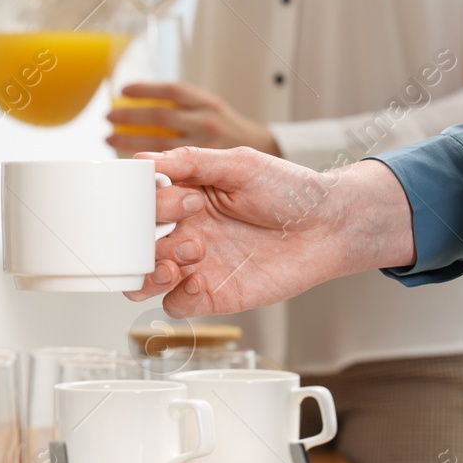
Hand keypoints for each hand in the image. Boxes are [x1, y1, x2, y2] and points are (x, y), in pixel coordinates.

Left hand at [107, 81, 281, 156]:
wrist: (262, 153)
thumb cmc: (227, 129)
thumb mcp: (209, 108)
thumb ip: (180, 107)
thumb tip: (133, 100)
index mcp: (207, 103)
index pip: (172, 92)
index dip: (145, 89)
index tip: (123, 91)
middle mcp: (207, 123)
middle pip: (161, 117)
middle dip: (130, 118)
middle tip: (108, 119)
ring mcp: (206, 147)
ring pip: (161, 142)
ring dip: (130, 139)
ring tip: (110, 138)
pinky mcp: (206, 169)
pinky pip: (170, 164)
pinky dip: (147, 158)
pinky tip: (130, 157)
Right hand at [126, 147, 415, 315]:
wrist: (328, 224)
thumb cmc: (289, 189)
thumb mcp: (240, 164)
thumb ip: (191, 162)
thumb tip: (143, 157)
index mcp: (183, 198)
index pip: (139, 204)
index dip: (147, 203)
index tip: (177, 196)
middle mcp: (183, 232)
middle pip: (133, 246)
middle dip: (143, 240)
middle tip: (186, 231)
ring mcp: (196, 266)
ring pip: (144, 281)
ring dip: (151, 273)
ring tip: (180, 260)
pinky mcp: (214, 295)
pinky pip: (176, 305)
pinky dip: (179, 296)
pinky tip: (200, 280)